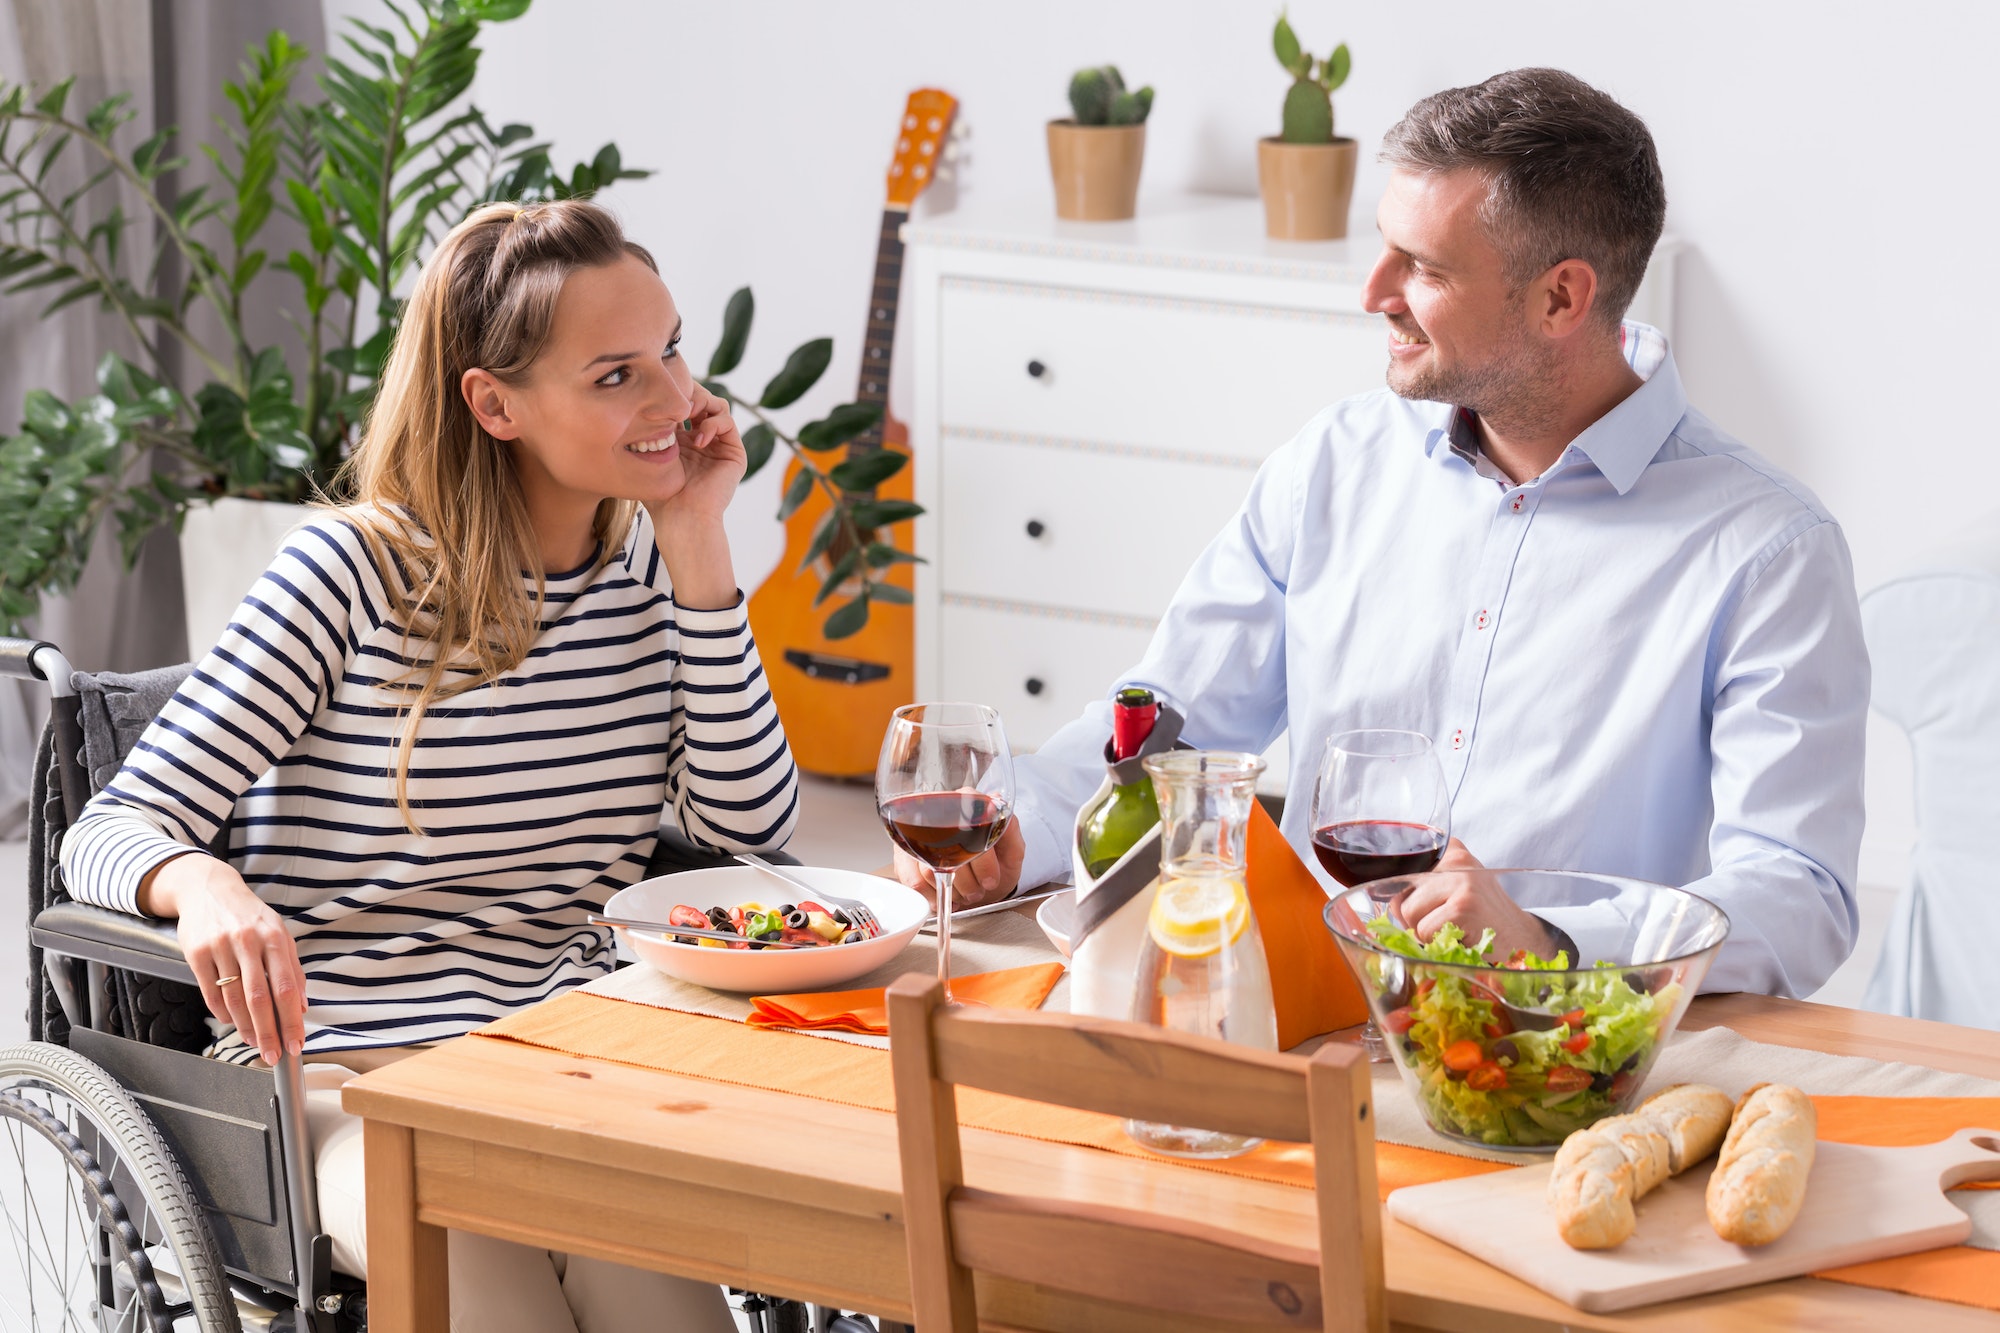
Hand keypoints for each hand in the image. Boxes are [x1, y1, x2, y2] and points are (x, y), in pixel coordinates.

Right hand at [140, 852, 306, 1064]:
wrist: (209, 889)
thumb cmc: (249, 916)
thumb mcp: (278, 933)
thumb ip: (292, 968)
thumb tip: (302, 1005)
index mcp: (275, 938)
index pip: (286, 987)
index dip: (291, 1019)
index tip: (296, 1043)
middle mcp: (248, 942)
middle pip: (260, 998)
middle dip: (268, 1032)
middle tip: (274, 1054)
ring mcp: (220, 947)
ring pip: (234, 999)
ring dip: (245, 1027)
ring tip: (254, 1042)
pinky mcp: (196, 953)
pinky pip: (210, 992)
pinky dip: (223, 1013)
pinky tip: (232, 1022)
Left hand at [649, 381, 745, 528]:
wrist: (682, 518)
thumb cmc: (659, 496)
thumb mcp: (647, 458)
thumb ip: (645, 432)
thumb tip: (636, 405)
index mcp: (681, 441)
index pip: (680, 405)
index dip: (672, 395)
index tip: (658, 398)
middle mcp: (702, 441)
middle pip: (701, 399)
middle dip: (688, 394)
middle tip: (674, 401)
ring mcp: (719, 446)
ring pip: (718, 405)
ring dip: (702, 402)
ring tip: (687, 414)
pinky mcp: (734, 453)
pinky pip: (728, 422)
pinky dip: (713, 423)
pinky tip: (699, 439)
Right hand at [893, 816, 1023, 909]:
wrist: (981, 881)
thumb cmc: (996, 864)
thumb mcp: (1012, 850)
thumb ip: (1010, 829)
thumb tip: (998, 803)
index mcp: (968, 802)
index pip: (970, 828)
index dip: (983, 862)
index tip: (990, 880)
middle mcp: (939, 812)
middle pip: (946, 852)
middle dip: (967, 882)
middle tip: (977, 890)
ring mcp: (918, 834)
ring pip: (929, 869)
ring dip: (950, 890)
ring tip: (963, 891)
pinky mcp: (905, 854)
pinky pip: (913, 881)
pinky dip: (933, 896)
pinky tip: (945, 895)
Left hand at [1392, 838, 1561, 961]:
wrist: (1524, 937)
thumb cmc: (1483, 915)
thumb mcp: (1457, 884)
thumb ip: (1425, 881)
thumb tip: (1378, 894)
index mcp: (1452, 851)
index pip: (1401, 870)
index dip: (1403, 896)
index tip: (1420, 906)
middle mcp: (1456, 860)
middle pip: (1401, 895)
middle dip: (1414, 919)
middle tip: (1444, 924)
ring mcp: (1460, 883)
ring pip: (1410, 914)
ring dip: (1425, 933)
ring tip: (1453, 930)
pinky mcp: (1462, 908)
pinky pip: (1424, 932)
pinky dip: (1436, 944)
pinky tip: (1461, 938)